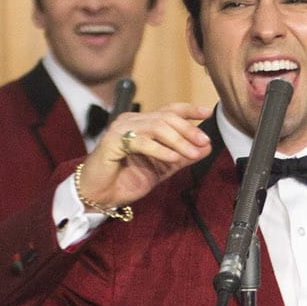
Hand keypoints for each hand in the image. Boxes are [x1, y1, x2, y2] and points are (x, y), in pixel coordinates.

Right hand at [78, 101, 214, 214]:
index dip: (189, 110)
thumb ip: (182, 157)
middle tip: (204, 141)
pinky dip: (160, 150)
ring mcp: (120, 129)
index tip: (208, 113)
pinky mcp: (112, 142)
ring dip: (178, 140)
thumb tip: (206, 147)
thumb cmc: (125, 180)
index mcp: (142, 124)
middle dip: (188, 129)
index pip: (169, 110)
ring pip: (156, 126)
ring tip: (192, 153)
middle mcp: (131, 121)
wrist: (98, 195)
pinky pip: (142, 142)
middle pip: (166, 117)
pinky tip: (173, 157)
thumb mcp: (161, 168)